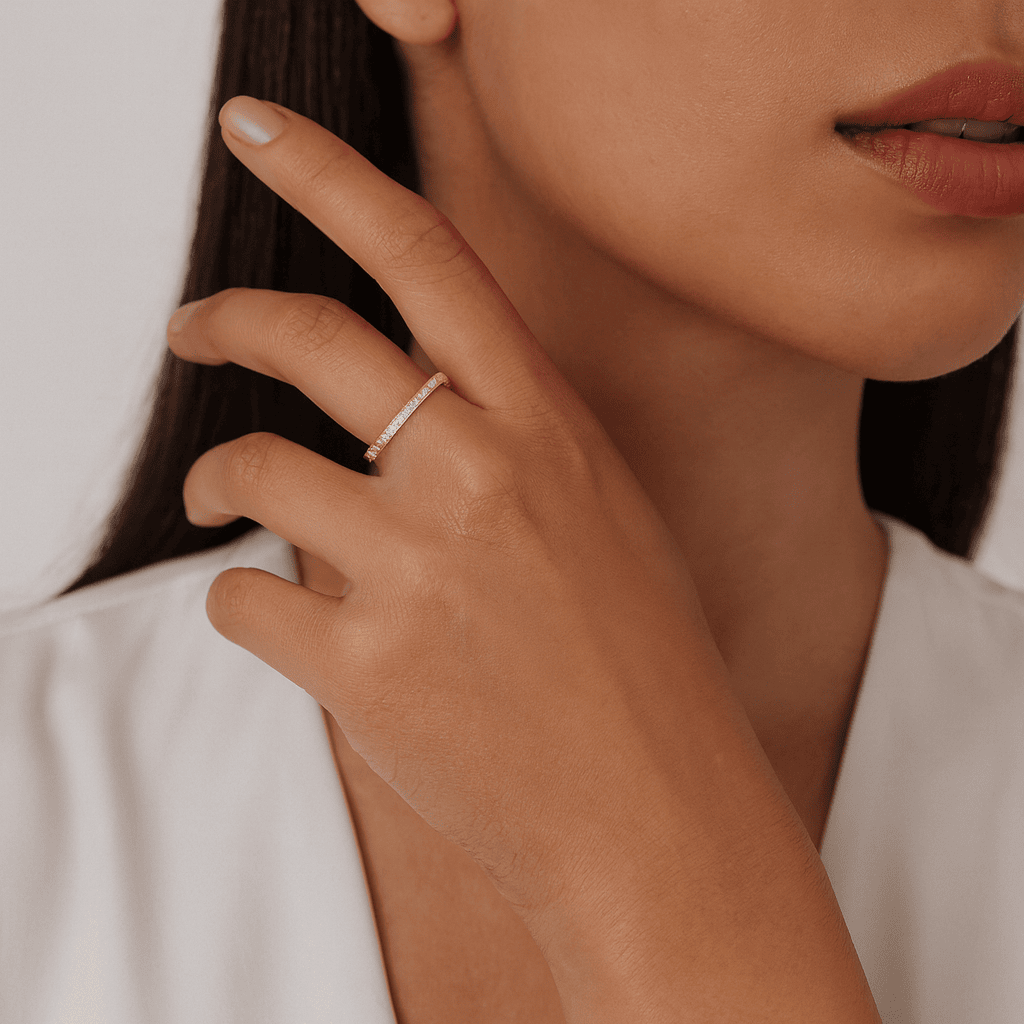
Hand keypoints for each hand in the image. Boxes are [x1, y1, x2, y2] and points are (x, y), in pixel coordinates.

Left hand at [170, 97, 881, 1022]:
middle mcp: (480, 477)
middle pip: (311, 340)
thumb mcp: (605, 517)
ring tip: (219, 492)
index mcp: (548, 428)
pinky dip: (239, 599)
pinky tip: (274, 615)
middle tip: (194, 327)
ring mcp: (418, 570)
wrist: (659, 814)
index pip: (425, 258)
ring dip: (220, 475)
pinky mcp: (364, 667)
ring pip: (258, 470)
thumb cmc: (644, 666)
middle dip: (228, 318)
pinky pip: (244, 600)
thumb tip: (408, 420)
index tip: (260, 133)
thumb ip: (513, 449)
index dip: (330, 176)